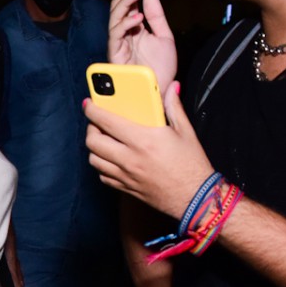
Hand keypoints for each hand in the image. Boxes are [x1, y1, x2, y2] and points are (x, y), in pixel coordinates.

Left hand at [85, 80, 216, 219]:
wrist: (195, 198)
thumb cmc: (192, 165)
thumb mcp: (186, 132)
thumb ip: (174, 107)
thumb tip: (172, 88)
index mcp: (144, 140)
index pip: (106, 121)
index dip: (92, 110)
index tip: (89, 104)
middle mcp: (130, 158)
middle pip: (93, 141)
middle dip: (91, 128)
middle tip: (98, 122)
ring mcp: (125, 175)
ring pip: (94, 159)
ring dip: (94, 147)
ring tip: (103, 139)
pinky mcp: (125, 188)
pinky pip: (103, 175)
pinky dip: (102, 165)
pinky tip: (111, 158)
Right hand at [108, 0, 175, 105]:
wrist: (160, 93)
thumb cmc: (161, 70)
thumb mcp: (164, 37)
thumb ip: (157, 17)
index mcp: (133, 31)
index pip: (127, 5)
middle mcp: (123, 37)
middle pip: (117, 9)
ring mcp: (118, 46)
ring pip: (114, 19)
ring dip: (125, 3)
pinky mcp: (116, 57)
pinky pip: (116, 37)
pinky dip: (126, 25)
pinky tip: (138, 17)